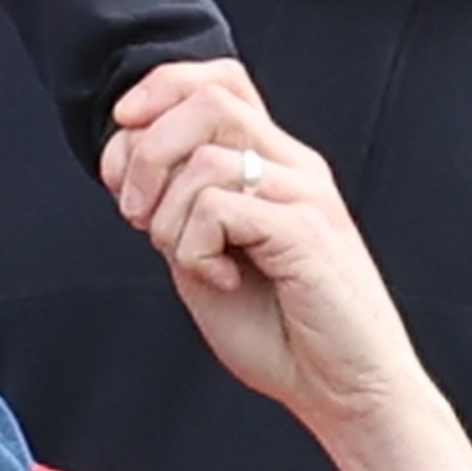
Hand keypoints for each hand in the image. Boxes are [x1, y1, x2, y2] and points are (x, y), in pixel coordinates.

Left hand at [99, 63, 419, 436]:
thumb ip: (180, 207)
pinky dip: (196, 249)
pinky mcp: (307, 232)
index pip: (220, 81)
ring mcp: (305, 195)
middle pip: (208, 101)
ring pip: (203, 160)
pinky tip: (222, 279)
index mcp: (276, 163)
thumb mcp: (208, 255)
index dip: (161, 90)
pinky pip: (219, 208)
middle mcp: (295, 167)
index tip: (123, 133)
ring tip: (191, 261)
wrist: (348, 390)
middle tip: (136, 214)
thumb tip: (129, 165)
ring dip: (168, 218)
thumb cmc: (283, 331)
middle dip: (146, 152)